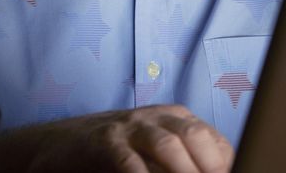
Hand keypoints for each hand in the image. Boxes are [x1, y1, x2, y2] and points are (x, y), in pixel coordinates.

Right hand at [27, 105, 233, 172]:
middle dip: (211, 164)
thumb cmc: (117, 153)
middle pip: (194, 135)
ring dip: (183, 170)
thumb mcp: (155, 153)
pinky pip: (128, 160)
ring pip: (166, 144)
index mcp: (175, 118)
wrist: (59, 145)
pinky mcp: (104, 141)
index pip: (211, 137)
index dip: (226, 161)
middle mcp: (156, 117)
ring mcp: (129, 127)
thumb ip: (184, 160)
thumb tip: (222, 171)